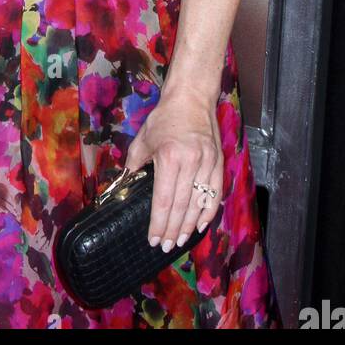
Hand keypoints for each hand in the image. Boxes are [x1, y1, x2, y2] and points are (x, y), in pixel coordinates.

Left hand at [124, 87, 222, 250]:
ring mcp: (207, 163)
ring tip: (180, 240)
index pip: (163, 200)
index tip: (153, 239)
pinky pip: (215, 193)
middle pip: (181, 206)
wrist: (192, 98)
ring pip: (199, 203)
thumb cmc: (165, 118)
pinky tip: (201, 225)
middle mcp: (190, 162)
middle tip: (166, 246)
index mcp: (169, 157)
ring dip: (190, 226)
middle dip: (172, 229)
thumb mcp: (144, 138)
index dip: (158, 223)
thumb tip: (126, 182)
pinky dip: (209, 212)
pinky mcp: (219, 162)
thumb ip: (134, 162)